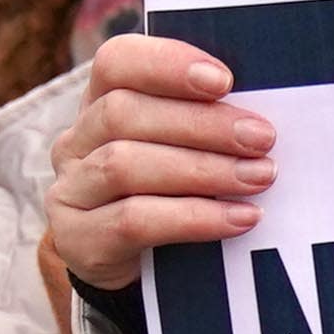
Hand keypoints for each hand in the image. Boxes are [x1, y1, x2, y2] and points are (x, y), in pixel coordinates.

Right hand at [43, 29, 270, 294]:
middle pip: (124, 113)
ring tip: (259, 177)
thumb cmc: (174, 193)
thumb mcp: (185, 149)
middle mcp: (77, 141)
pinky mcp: (79, 241)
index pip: (117, 62)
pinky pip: (134, 221)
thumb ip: (208, 121)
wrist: (139, 271)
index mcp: (101, 101)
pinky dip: (193, 217)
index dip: (167, 64)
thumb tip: (262, 111)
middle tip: (262, 138)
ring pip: (124, 166)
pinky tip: (240, 219)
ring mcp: (71, 192)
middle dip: (201, 124)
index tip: (224, 80)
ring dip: (201, 170)